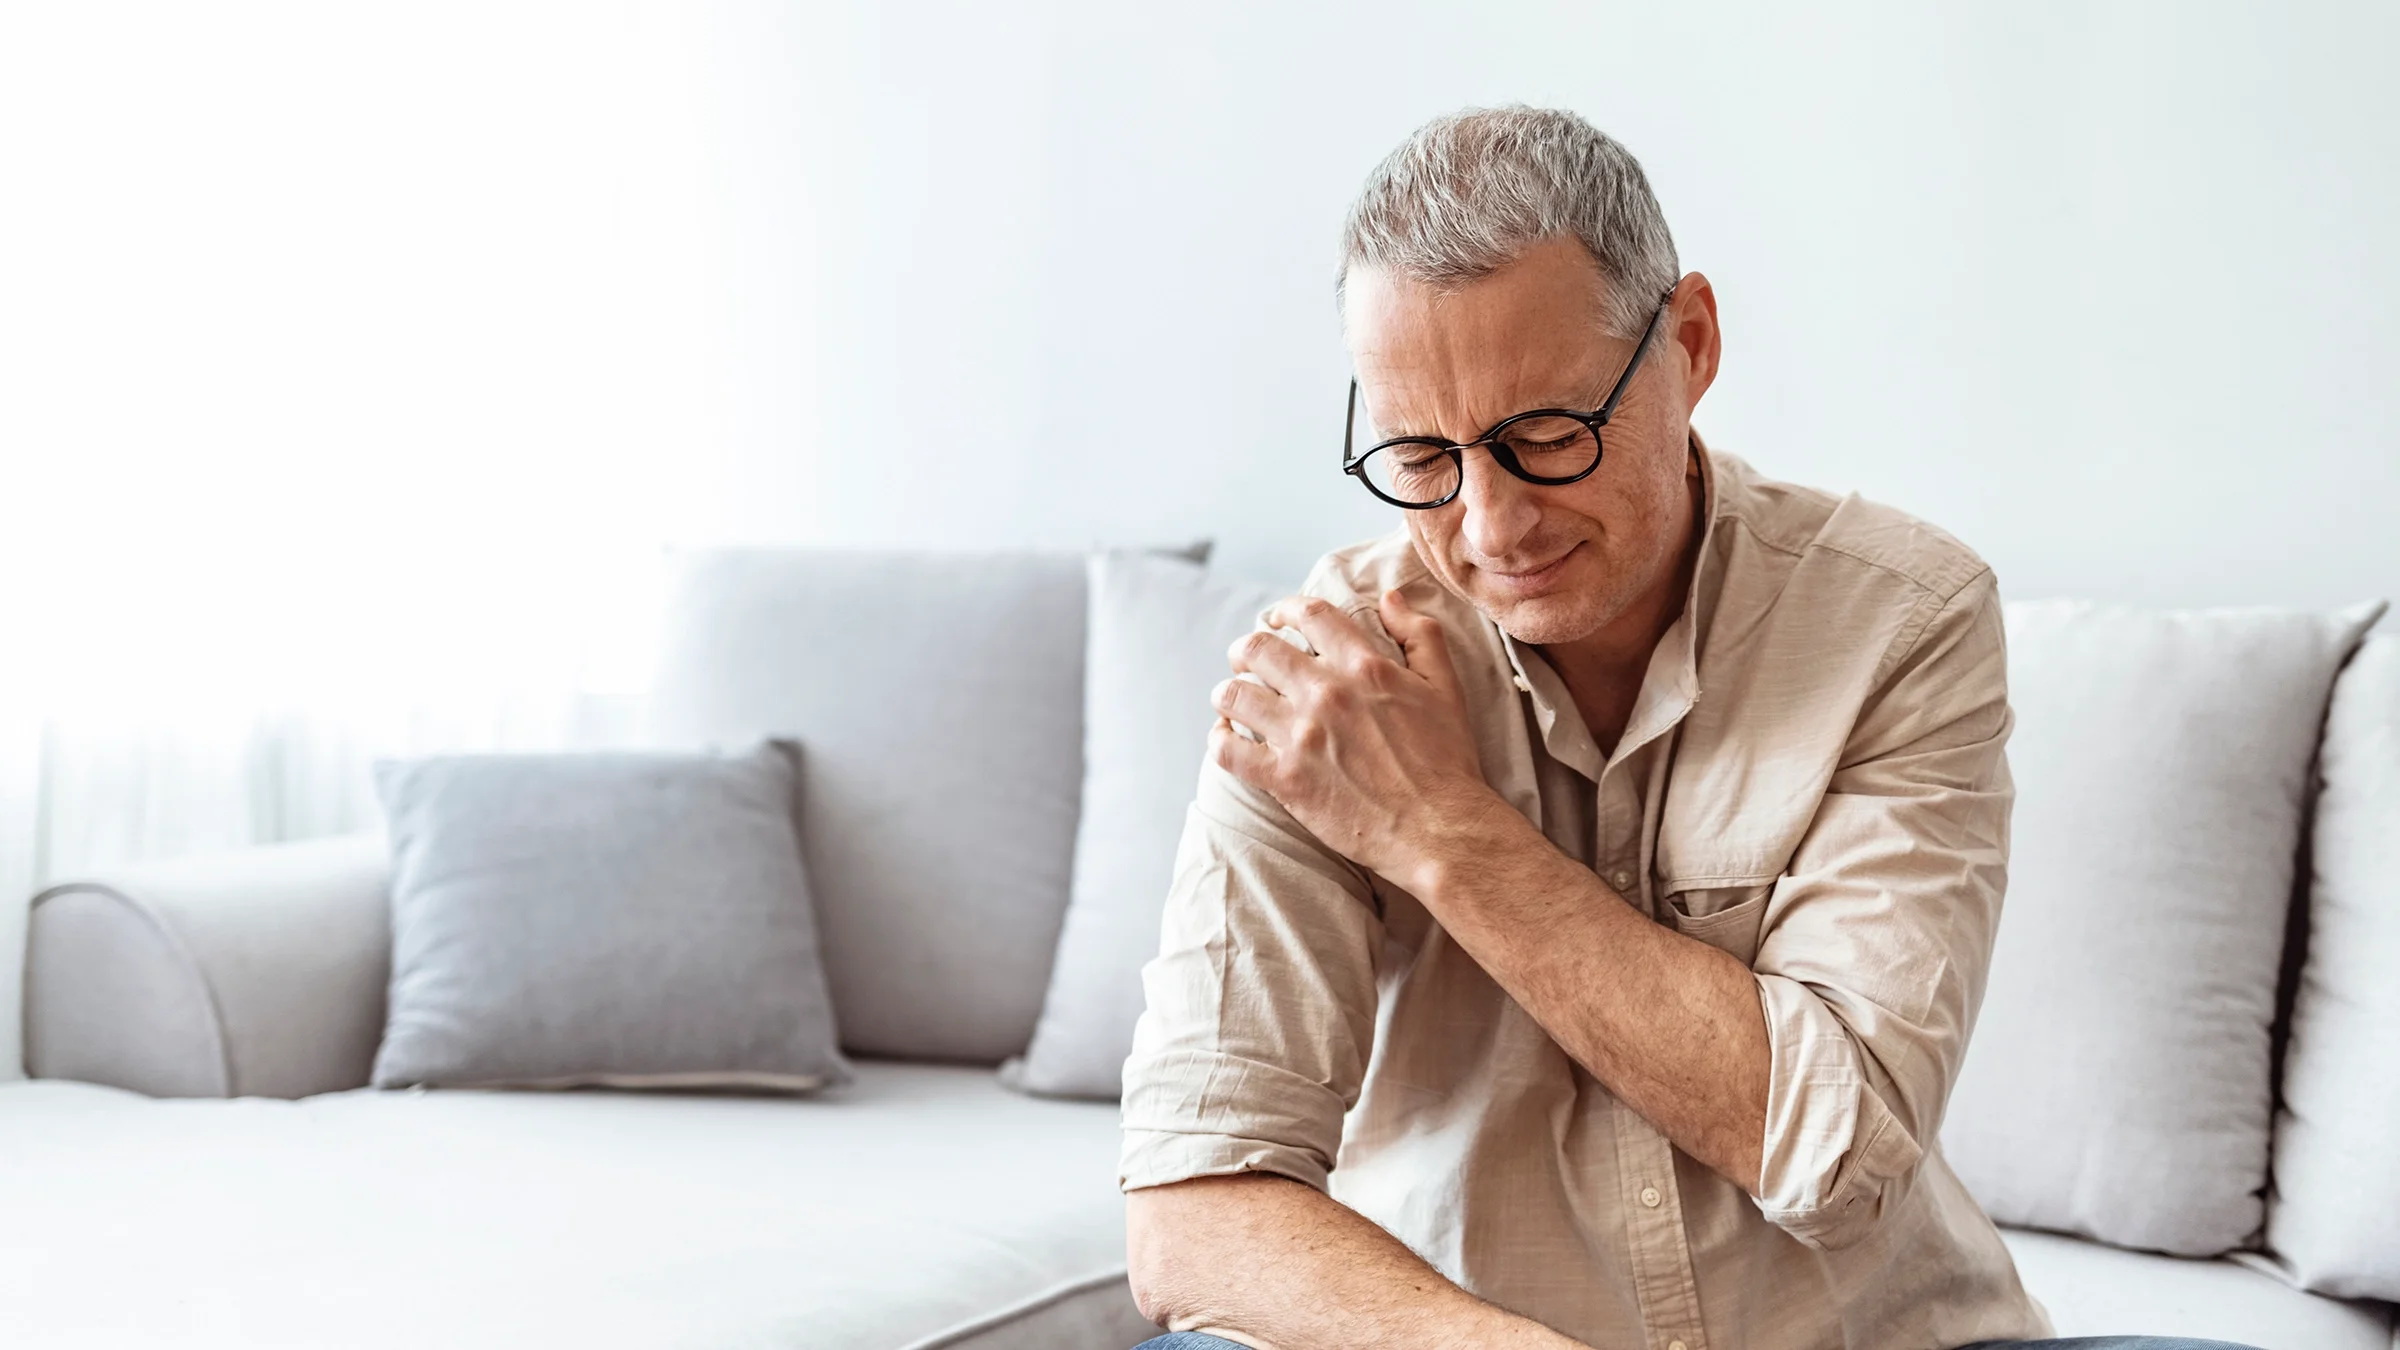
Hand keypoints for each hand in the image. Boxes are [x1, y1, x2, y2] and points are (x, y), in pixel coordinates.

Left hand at [1209, 588, 1502, 885]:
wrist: (1439, 829)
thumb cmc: (1447, 761)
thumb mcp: (1446, 687)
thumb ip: (1420, 635)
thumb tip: (1390, 598)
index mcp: (1365, 667)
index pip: (1310, 614)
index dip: (1286, 610)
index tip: (1278, 619)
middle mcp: (1327, 694)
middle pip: (1258, 649)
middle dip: (1245, 649)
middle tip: (1245, 660)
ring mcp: (1302, 737)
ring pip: (1234, 695)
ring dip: (1228, 693)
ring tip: (1233, 700)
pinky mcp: (1285, 780)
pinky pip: (1228, 750)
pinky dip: (1220, 739)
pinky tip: (1228, 737)